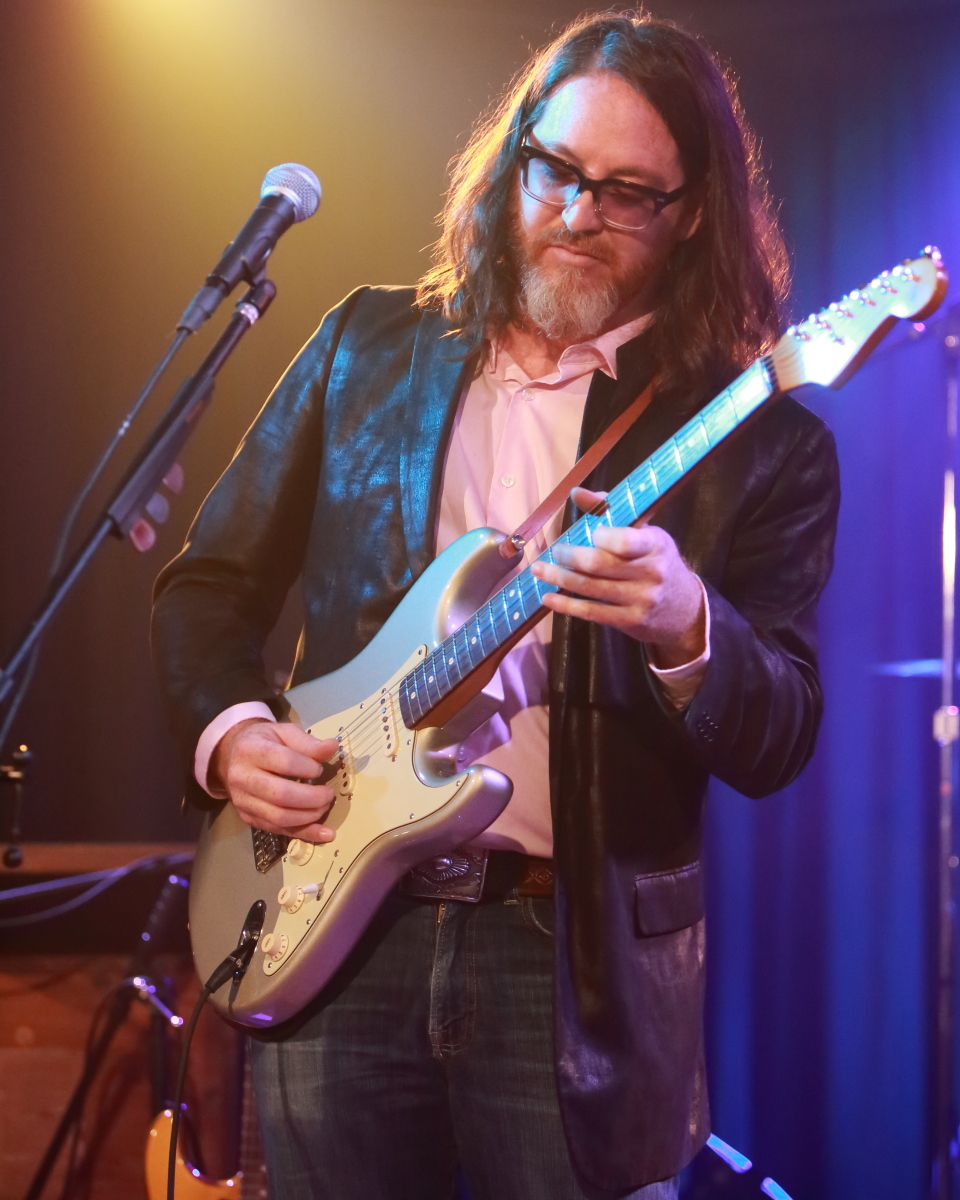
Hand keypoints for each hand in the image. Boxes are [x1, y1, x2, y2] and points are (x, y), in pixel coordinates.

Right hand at [211, 718, 340, 841]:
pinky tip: (324, 833)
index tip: (320, 769)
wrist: (232, 756)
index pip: (285, 762)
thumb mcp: (285, 733)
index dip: (308, 768)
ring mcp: (242, 801)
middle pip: (281, 795)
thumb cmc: (264, 741)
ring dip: (309, 816)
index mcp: (250, 750)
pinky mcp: (248, 818)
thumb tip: (333, 747)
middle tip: (329, 793)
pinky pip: (278, 830)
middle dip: (312, 798)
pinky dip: (304, 833)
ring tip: (324, 806)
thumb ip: (308, 742)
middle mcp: (241, 777)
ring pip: (279, 817)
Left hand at [530, 488, 705, 667]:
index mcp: (655, 544)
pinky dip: (566, 605)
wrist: (685, 609)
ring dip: (559, 578)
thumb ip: (611, 510)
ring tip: (539, 570)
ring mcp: (640, 600)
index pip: (625, 541)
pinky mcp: (629, 621)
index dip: (601, 536)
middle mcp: (650, 573)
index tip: (591, 532)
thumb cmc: (657, 562)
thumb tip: (576, 492)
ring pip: (590, 588)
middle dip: (568, 556)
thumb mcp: (645, 533)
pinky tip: (548, 598)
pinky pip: (591, 612)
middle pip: (599, 564)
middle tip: (554, 552)